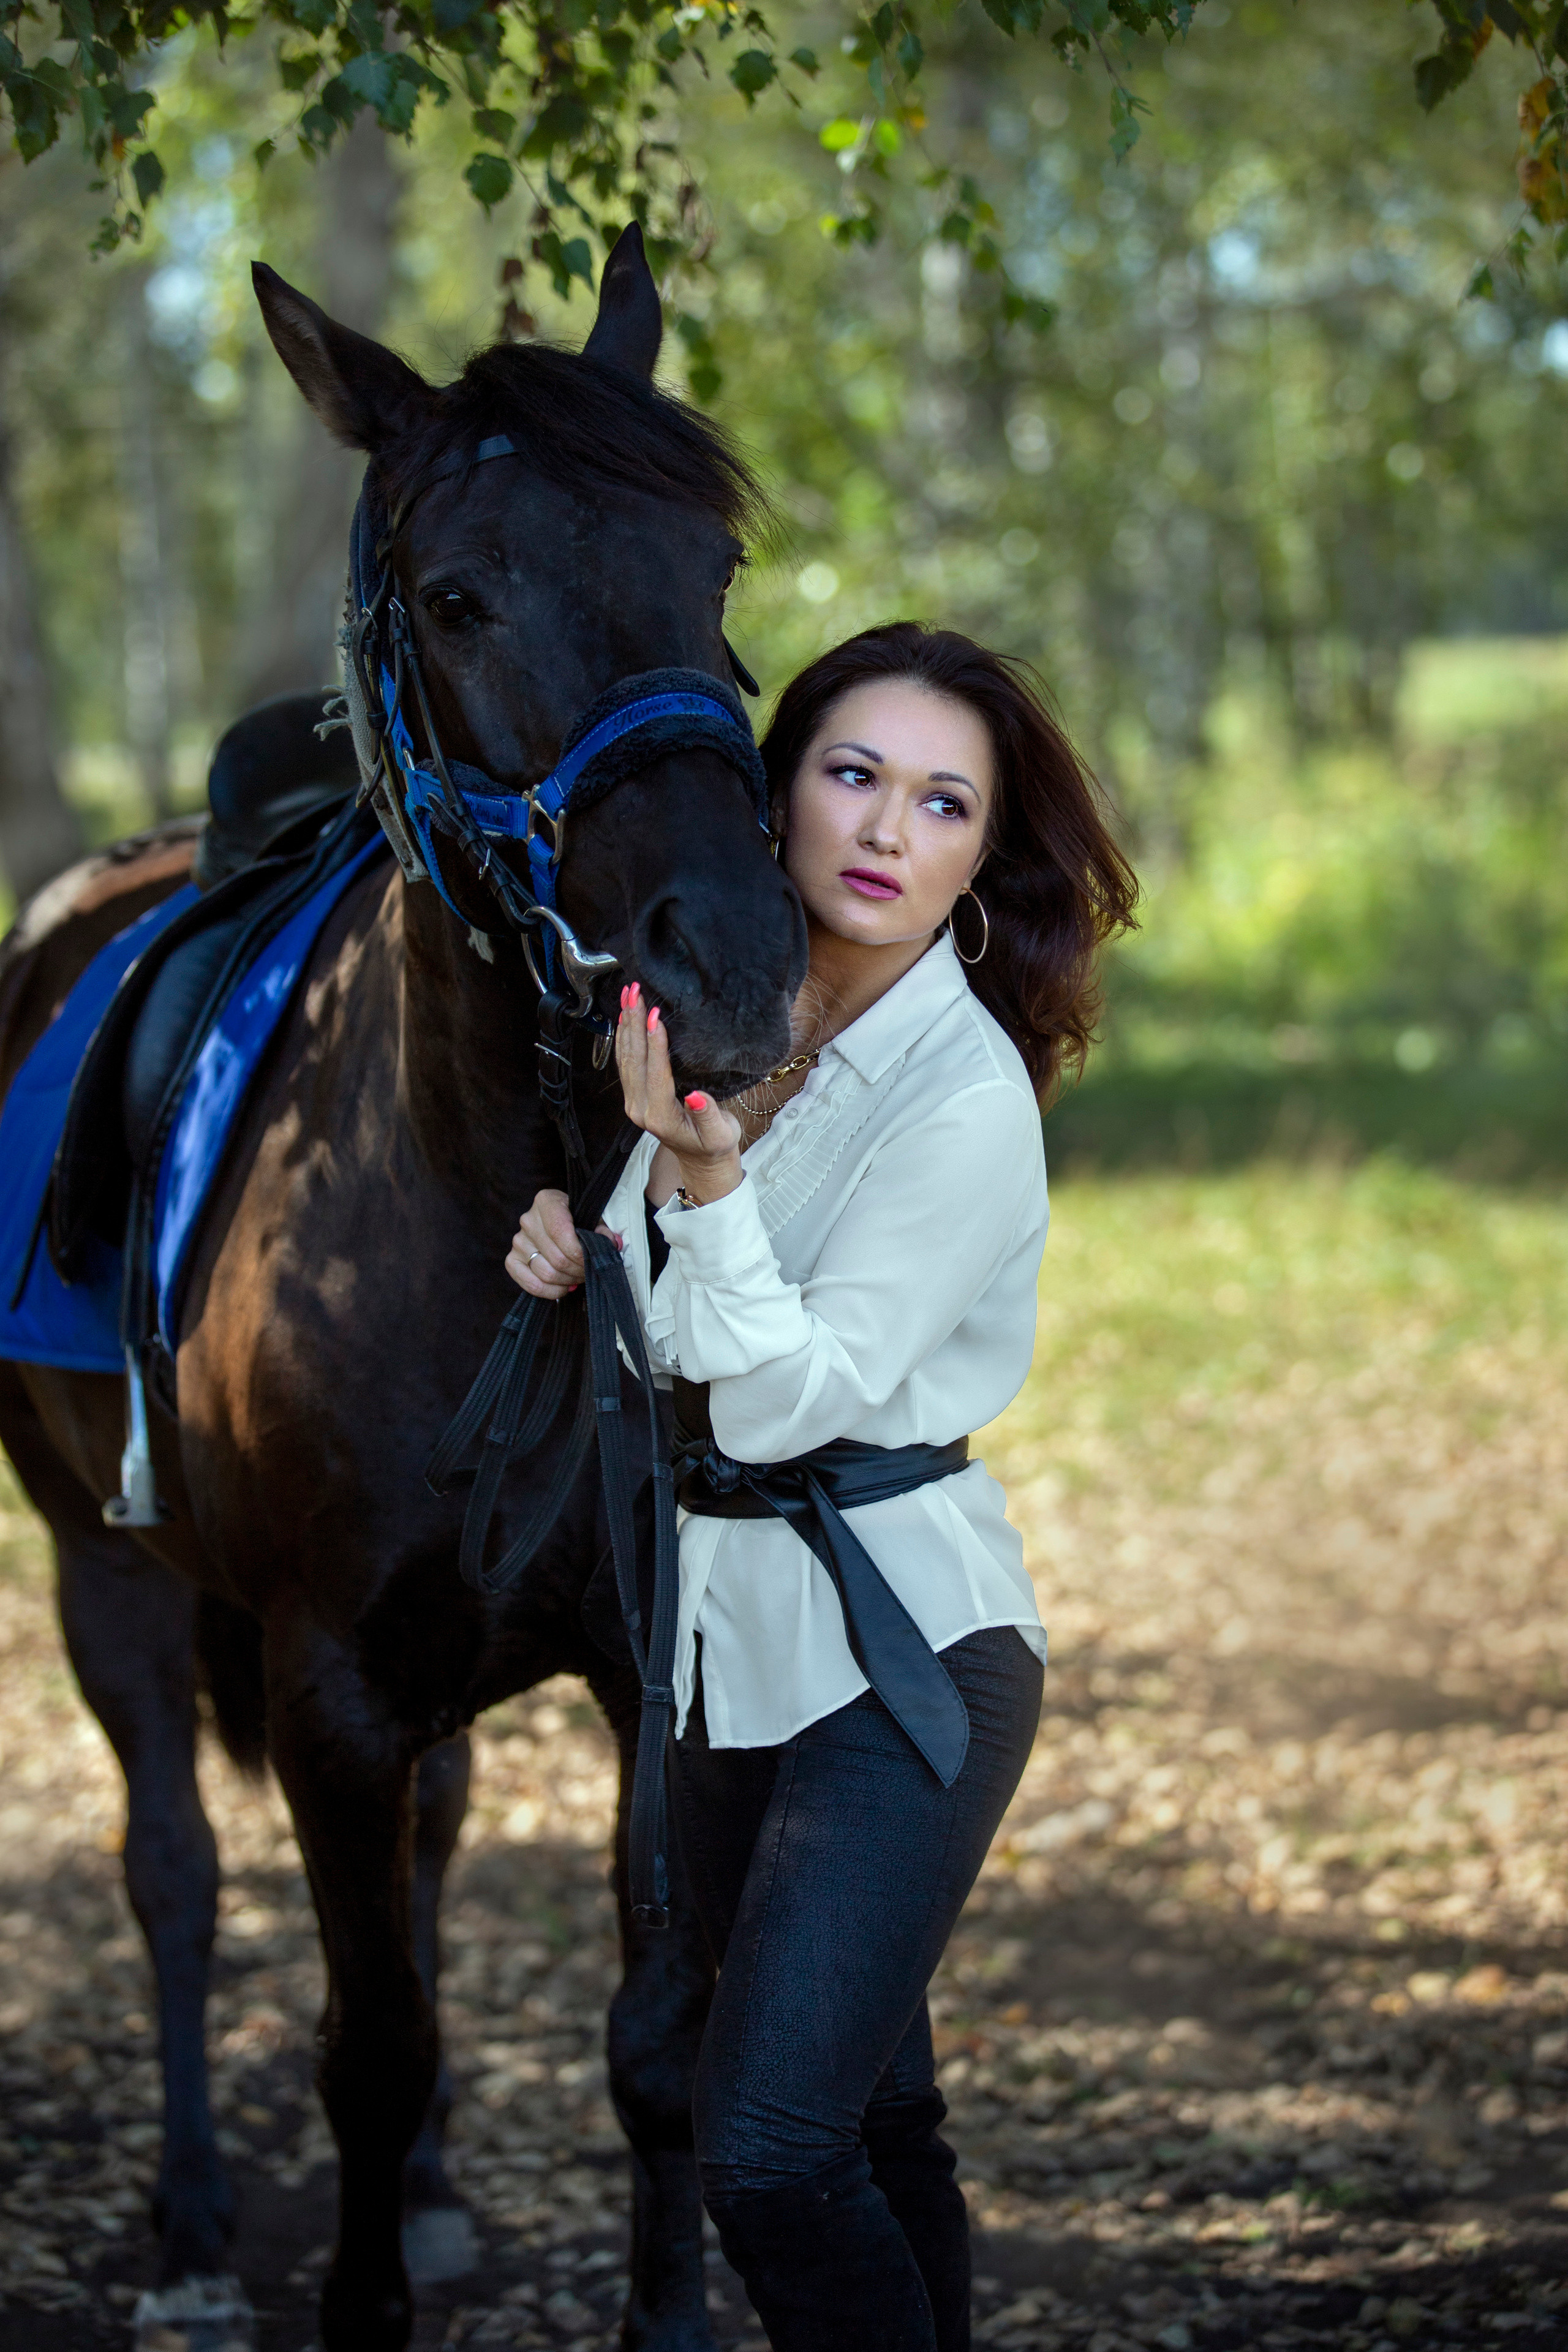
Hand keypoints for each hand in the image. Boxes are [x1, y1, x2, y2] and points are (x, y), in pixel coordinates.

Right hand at [505, 1190, 621, 1299]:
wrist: (560, 1223)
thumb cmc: (578, 1220)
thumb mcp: (593, 1219)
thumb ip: (602, 1230)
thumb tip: (612, 1243)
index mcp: (546, 1201)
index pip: (561, 1233)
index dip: (580, 1253)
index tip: (593, 1260)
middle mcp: (528, 1219)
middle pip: (556, 1257)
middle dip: (578, 1270)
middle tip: (589, 1272)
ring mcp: (518, 1241)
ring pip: (545, 1273)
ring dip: (567, 1281)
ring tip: (578, 1277)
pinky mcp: (512, 1260)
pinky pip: (530, 1283)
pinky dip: (550, 1291)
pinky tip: (564, 1287)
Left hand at [616, 984, 742, 1205]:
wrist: (701, 1161)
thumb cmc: (714, 1146)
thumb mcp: (719, 1134)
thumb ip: (707, 1115)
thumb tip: (696, 1095)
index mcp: (660, 1116)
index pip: (655, 1072)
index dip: (654, 1043)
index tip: (655, 1014)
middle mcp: (640, 1108)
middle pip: (634, 1059)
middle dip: (633, 1022)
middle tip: (635, 991)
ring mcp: (634, 1102)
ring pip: (625, 1057)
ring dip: (625, 1024)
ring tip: (628, 995)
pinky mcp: (634, 1095)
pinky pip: (625, 1062)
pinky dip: (624, 1036)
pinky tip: (626, 1017)